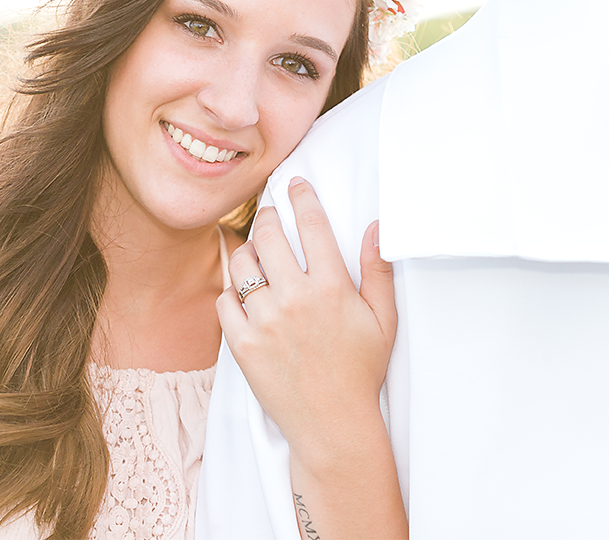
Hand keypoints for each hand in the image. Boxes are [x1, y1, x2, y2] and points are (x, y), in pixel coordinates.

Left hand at [216, 177, 395, 467]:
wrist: (332, 424)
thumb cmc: (361, 370)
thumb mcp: (383, 319)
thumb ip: (379, 270)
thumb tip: (376, 227)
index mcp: (332, 288)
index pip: (313, 225)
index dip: (302, 197)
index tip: (296, 184)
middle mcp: (295, 299)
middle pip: (269, 236)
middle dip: (268, 216)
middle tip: (270, 214)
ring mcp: (265, 322)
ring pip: (242, 264)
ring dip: (247, 250)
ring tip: (255, 252)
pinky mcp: (242, 345)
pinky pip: (225, 301)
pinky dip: (232, 292)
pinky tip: (244, 293)